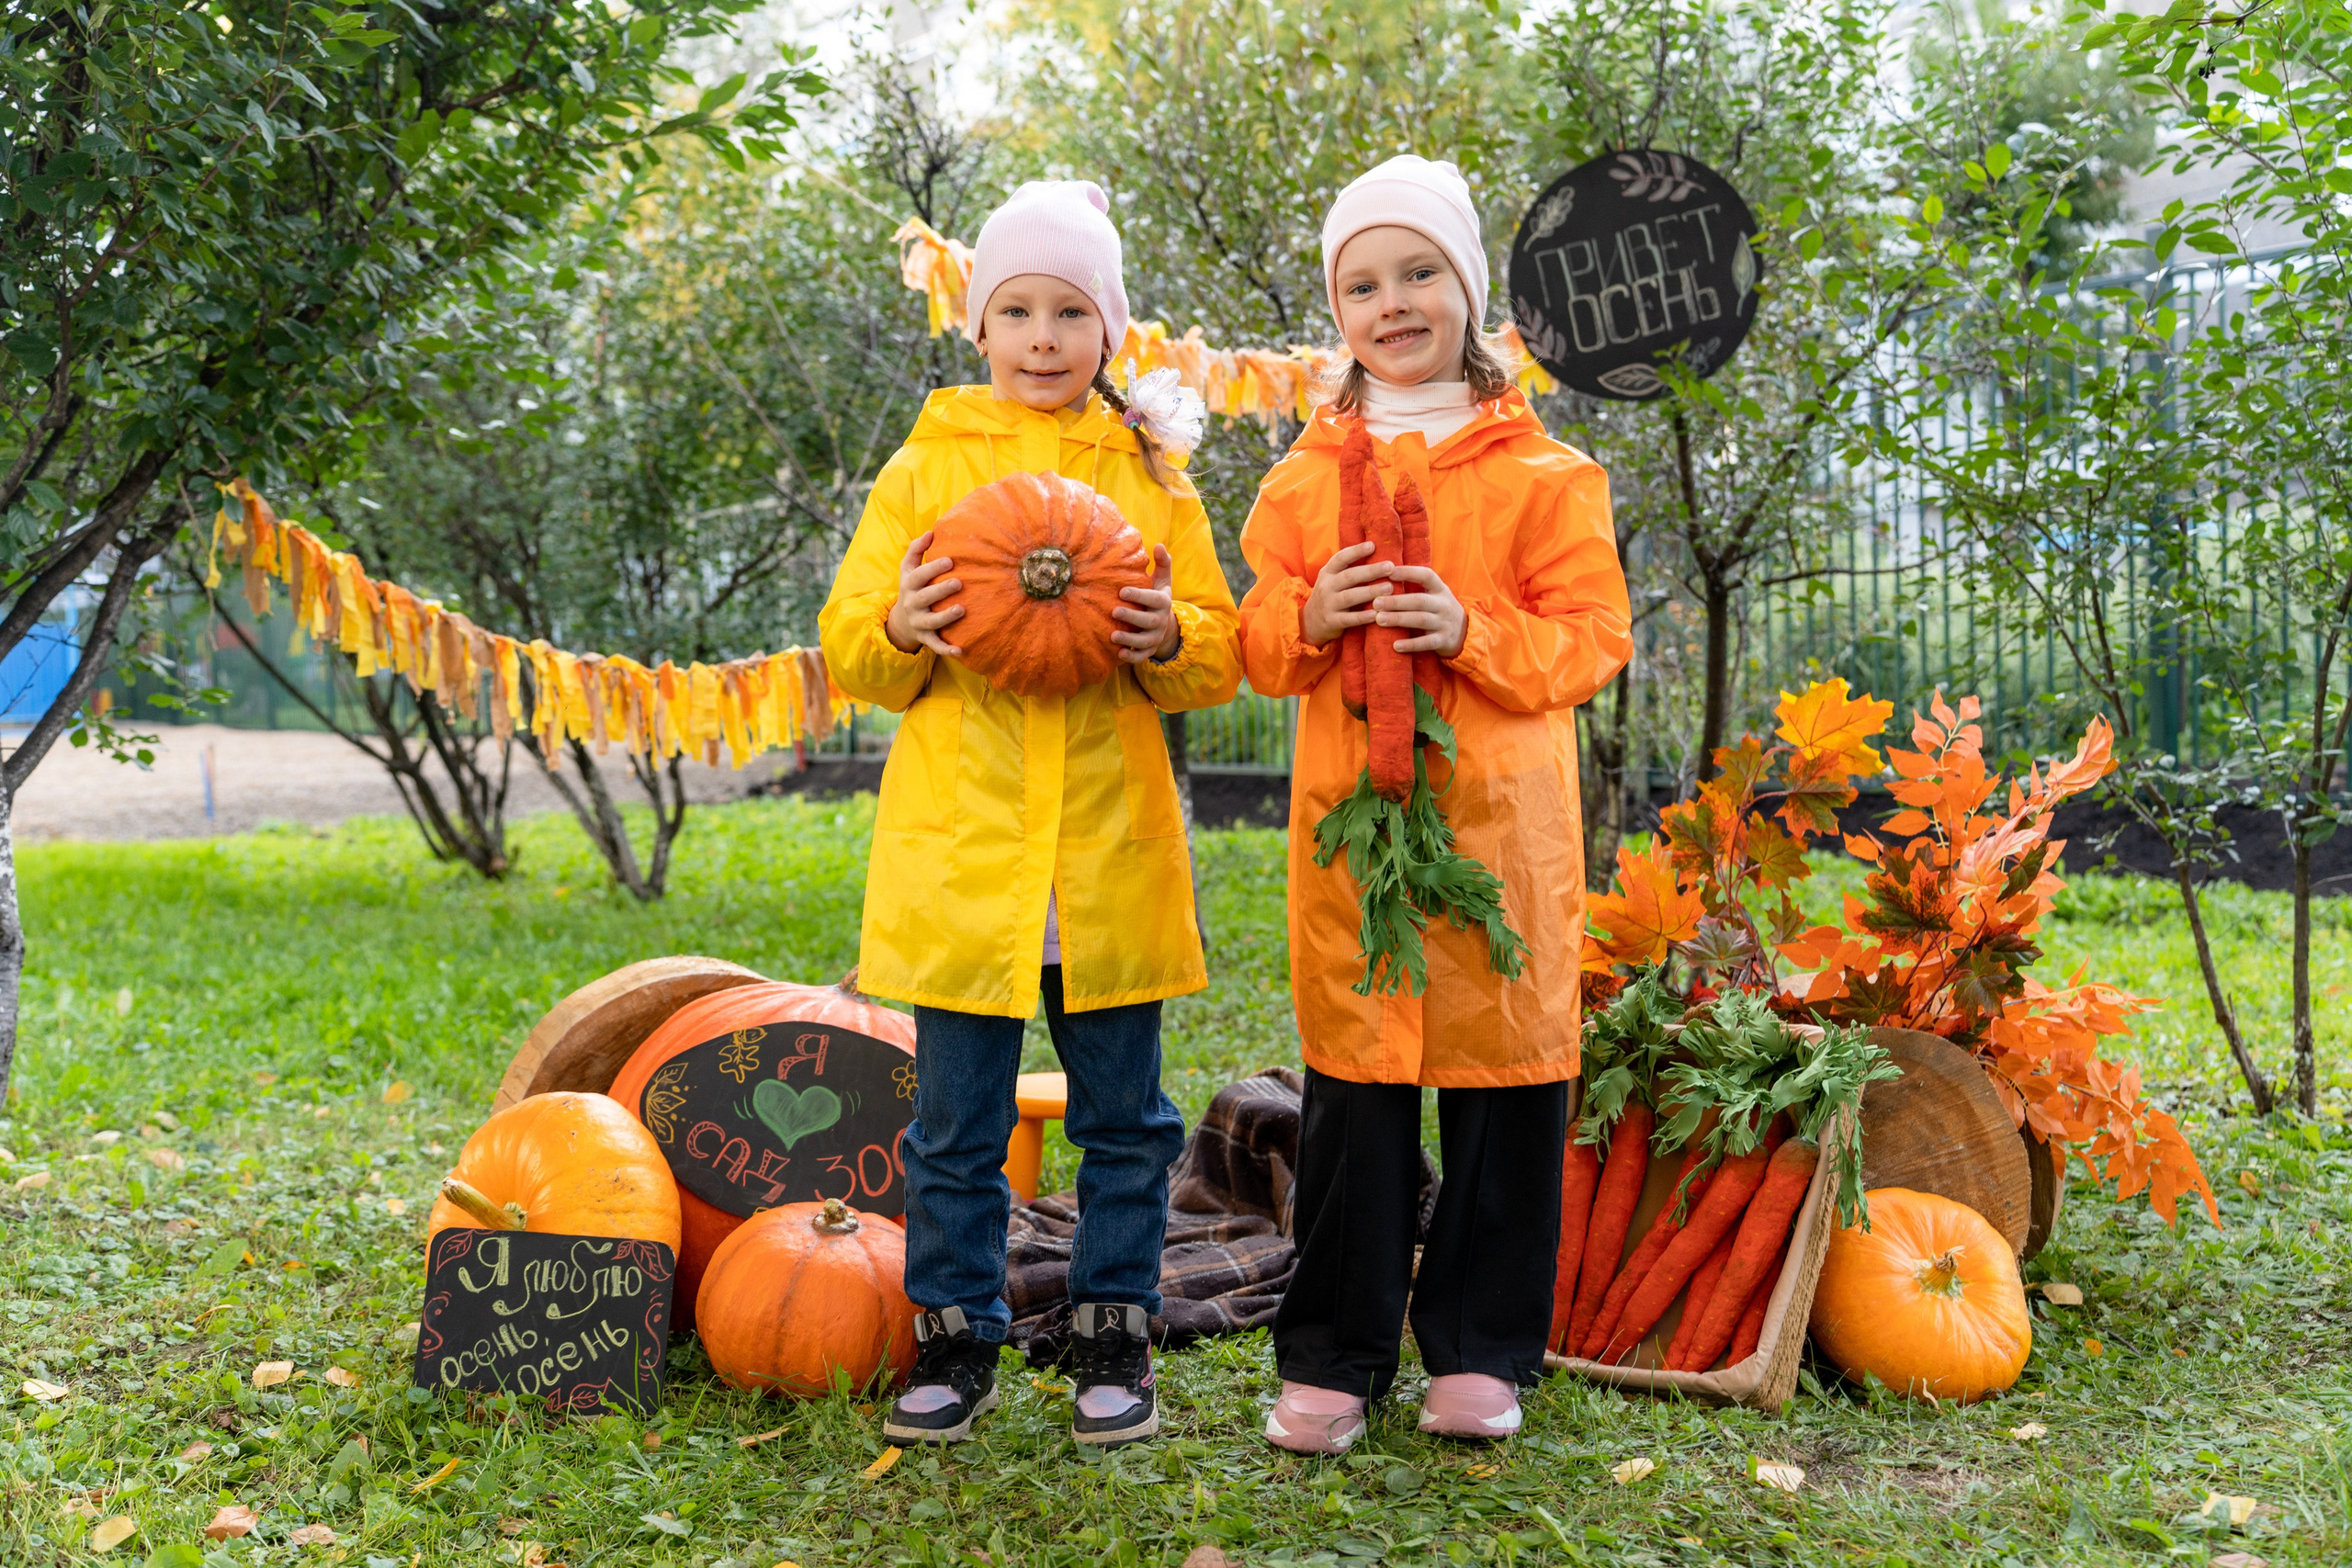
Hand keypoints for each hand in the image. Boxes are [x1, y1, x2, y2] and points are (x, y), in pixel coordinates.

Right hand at [884, 530, 964, 656]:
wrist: (901, 621)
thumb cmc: (912, 587)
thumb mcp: (908, 568)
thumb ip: (917, 549)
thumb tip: (931, 531)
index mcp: (909, 584)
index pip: (919, 575)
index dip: (933, 568)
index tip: (950, 560)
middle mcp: (912, 604)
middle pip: (925, 597)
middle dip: (941, 590)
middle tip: (959, 582)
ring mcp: (919, 622)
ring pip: (931, 621)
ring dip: (946, 617)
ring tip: (962, 609)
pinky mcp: (925, 638)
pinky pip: (935, 645)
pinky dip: (947, 649)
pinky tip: (961, 650)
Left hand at [1113, 544, 1181, 662]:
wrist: (1166, 624)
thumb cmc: (1157, 597)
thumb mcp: (1162, 580)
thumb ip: (1162, 563)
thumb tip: (1159, 545)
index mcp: (1163, 602)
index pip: (1153, 598)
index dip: (1139, 595)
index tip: (1122, 591)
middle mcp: (1161, 620)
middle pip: (1149, 620)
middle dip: (1132, 616)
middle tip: (1114, 611)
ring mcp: (1155, 637)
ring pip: (1144, 640)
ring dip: (1129, 639)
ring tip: (1112, 636)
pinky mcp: (1149, 650)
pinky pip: (1142, 656)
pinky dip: (1131, 657)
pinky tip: (1118, 654)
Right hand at [1301, 540, 1392, 647]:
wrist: (1310, 621)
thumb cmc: (1330, 595)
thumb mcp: (1332, 578)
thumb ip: (1349, 568)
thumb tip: (1375, 549)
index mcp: (1328, 572)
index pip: (1341, 558)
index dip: (1356, 551)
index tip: (1373, 545)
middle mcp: (1326, 586)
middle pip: (1349, 576)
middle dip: (1371, 571)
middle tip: (1390, 567)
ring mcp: (1328, 604)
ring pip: (1350, 597)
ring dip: (1370, 592)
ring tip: (1389, 588)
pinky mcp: (1332, 621)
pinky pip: (1348, 619)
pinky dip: (1362, 617)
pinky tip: (1376, 614)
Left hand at [1374, 564, 1466, 658]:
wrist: (1465, 633)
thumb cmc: (1439, 610)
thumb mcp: (1434, 595)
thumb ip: (1416, 587)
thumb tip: (1384, 576)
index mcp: (1440, 589)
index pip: (1426, 576)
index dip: (1408, 572)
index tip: (1389, 572)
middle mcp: (1443, 604)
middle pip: (1419, 600)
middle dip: (1396, 601)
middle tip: (1375, 602)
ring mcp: (1444, 623)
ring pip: (1421, 620)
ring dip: (1399, 619)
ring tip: (1379, 619)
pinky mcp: (1443, 641)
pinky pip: (1426, 643)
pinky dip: (1411, 645)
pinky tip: (1395, 645)